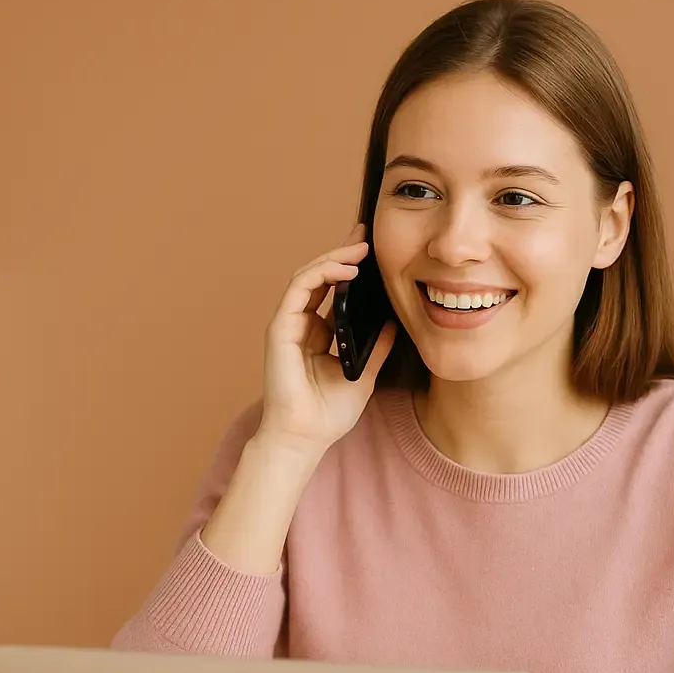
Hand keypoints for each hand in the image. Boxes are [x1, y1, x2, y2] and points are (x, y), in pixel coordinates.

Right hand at [256, 223, 397, 455]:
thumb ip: (376, 347)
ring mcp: (288, 325)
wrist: (306, 438)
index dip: (348, 266)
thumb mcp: (364, 373)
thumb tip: (393, 322)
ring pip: (307, 276)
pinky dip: (321, 274)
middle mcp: (301, 324)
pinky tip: (345, 270)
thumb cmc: (328, 414)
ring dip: (333, 258)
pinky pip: (298, 289)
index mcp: (318, 333)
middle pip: (319, 276)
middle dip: (341, 252)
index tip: (369, 249)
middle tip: (365, 234)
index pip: (332, 290)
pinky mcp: (280, 329)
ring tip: (360, 248)